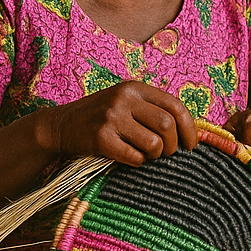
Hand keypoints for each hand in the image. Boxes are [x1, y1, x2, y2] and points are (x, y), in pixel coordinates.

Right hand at [42, 81, 196, 165]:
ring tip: (144, 155)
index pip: (175, 105)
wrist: (59, 125)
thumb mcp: (124, 102)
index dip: (189, 128)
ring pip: (154, 144)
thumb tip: (189, 132)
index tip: (191, 145)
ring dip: (155, 156)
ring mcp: (111, 117)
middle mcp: (123, 98)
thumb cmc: (99, 117)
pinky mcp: (101, 138)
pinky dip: (136, 163)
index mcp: (133, 88)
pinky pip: (134, 158)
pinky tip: (127, 157)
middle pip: (167, 125)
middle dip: (172, 146)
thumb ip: (151, 109)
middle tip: (164, 154)